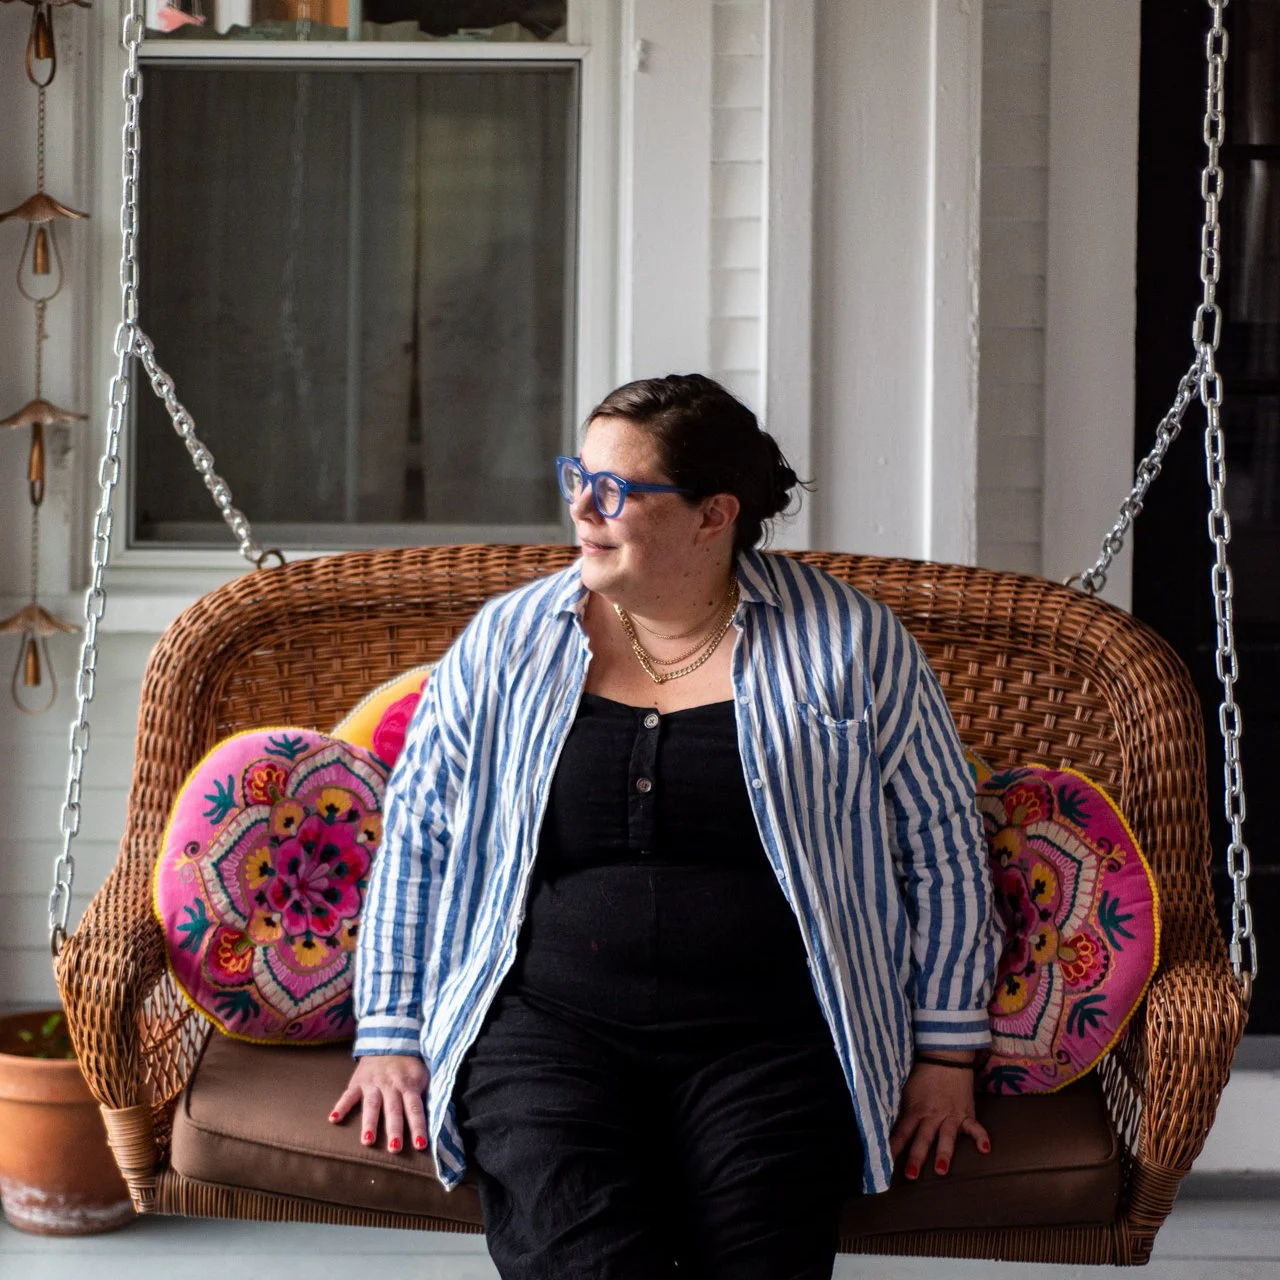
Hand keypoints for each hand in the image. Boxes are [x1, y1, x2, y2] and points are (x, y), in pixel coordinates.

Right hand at [330, 1053, 428, 1154]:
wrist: (388, 1041)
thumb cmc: (408, 1066)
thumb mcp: (422, 1076)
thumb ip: (425, 1095)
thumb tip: (437, 1117)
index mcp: (409, 1086)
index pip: (415, 1109)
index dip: (418, 1126)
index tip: (420, 1145)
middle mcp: (391, 1086)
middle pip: (394, 1110)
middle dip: (394, 1130)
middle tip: (394, 1149)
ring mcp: (373, 1084)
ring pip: (372, 1105)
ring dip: (370, 1123)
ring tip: (368, 1141)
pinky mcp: (358, 1082)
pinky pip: (348, 1095)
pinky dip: (340, 1106)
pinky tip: (334, 1119)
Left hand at [889, 1059, 990, 1179]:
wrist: (945, 1058)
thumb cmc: (923, 1075)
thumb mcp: (907, 1091)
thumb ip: (903, 1111)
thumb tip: (890, 1126)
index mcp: (916, 1110)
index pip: (903, 1131)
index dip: (894, 1146)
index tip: (886, 1162)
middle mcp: (932, 1116)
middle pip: (923, 1138)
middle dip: (917, 1157)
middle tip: (911, 1175)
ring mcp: (951, 1115)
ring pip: (946, 1137)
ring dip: (944, 1153)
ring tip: (941, 1170)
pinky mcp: (966, 1113)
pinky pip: (975, 1127)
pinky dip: (981, 1137)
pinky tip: (985, 1149)